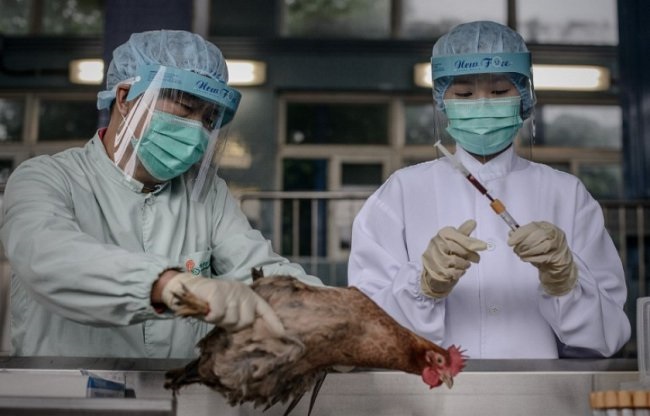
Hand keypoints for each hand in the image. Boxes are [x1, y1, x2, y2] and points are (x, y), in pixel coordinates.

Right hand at [161, 272, 284, 334]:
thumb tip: (252, 333)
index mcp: (248, 296)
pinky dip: (211, 316)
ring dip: (219, 320)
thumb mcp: (228, 309)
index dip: (274, 322)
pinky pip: (218, 314)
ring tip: (212, 312)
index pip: (265, 310)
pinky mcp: (216, 291)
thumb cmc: (209, 302)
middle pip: (246, 321)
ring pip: (231, 319)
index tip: (282, 333)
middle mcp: (243, 292)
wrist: (187, 287)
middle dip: (233, 325)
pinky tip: (206, 311)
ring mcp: (230, 290)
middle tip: (221, 319)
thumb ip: (239, 317)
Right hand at [420, 219, 486, 298]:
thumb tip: (473, 222)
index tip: (483, 246)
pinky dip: (459, 272)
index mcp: (442, 234)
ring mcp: (434, 259)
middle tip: (476, 258)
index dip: (471, 242)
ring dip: (464, 264)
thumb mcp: (453, 240)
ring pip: (455, 261)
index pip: (458, 236)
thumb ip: (463, 233)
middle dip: (470, 254)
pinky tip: (458, 270)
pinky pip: (453, 272)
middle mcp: (436, 245)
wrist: (432, 273)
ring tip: (465, 264)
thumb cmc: (445, 254)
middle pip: (457, 248)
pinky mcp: (436, 272)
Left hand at [507, 221, 576, 295]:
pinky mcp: (558, 257)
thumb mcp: (531, 240)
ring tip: (521, 254)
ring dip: (528, 252)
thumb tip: (511, 233)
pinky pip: (544, 257)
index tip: (510, 241)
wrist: (557, 263)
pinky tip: (526, 259)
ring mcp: (558, 245)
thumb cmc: (542, 250)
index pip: (533, 226)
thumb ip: (522, 236)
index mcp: (546, 226)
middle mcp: (554, 233)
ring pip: (542, 246)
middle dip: (523, 244)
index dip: (520, 234)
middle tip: (516, 249)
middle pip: (538, 235)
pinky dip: (532, 259)